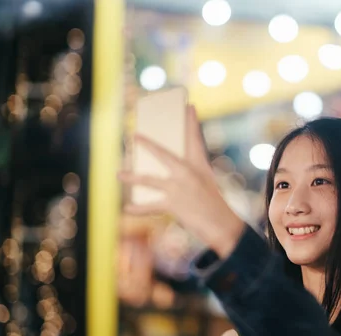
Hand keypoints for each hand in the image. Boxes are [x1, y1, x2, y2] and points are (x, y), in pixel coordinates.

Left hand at [118, 106, 244, 258]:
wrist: (221, 224)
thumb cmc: (213, 203)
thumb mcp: (205, 182)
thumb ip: (189, 173)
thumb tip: (168, 170)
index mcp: (199, 165)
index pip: (195, 138)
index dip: (191, 121)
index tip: (189, 106)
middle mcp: (187, 172)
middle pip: (163, 154)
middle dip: (147, 145)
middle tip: (134, 136)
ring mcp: (178, 187)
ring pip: (148, 179)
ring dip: (131, 177)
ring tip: (118, 175)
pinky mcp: (173, 204)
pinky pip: (150, 206)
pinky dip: (137, 209)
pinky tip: (126, 209)